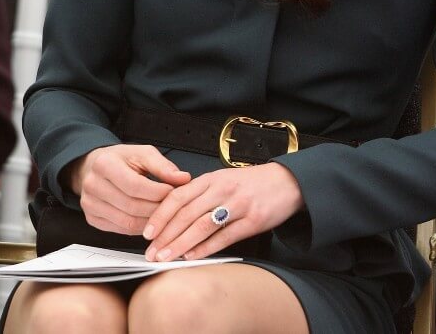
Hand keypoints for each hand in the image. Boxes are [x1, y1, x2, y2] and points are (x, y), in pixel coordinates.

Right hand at [68, 145, 190, 235]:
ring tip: (167, 214)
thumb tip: (183, 178)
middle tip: (175, 206)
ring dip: (151, 221)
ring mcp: (90, 204)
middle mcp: (93, 185)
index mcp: (105, 164)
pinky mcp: (92, 218)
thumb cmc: (122, 160)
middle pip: (132, 206)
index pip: (135, 186)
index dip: (158, 192)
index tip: (175, 192)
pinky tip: (152, 221)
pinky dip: (140, 228)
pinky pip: (120, 229)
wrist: (94, 167)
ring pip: (127, 221)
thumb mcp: (143, 153)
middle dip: (158, 208)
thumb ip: (163, 166)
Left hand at [143, 162, 303, 261]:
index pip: (178, 196)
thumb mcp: (225, 179)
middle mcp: (224, 189)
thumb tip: (172, 216)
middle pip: (186, 214)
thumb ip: (201, 194)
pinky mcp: (253, 221)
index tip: (147, 232)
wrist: (289, 181)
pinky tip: (192, 256)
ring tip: (166, 258)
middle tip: (151, 252)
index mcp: (214, 178)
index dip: (160, 216)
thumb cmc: (254, 183)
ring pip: (202, 226)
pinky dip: (205, 249)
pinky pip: (224, 237)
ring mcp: (239, 205)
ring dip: (180, 245)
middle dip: (165, 236)